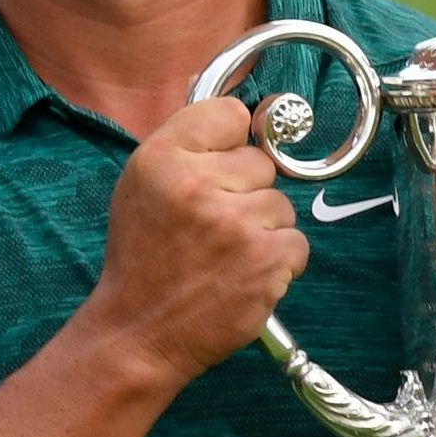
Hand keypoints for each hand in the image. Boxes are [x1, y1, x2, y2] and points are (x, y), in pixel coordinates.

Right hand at [81, 96, 309, 387]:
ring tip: (223, 255)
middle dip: (245, 192)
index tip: (215, 171)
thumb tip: (243, 104)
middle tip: (210, 226)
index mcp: (162, 158)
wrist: (139, 331)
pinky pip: (296, 243)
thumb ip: (188, 140)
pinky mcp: (266, 262)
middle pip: (262, 162)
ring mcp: (236, 225)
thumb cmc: (144, 256)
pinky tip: (241, 275)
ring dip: (262, 229)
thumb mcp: (142, 184)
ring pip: (281, 204)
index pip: (231, 114)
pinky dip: (277, 261)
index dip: (228, 145)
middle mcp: (198, 185)